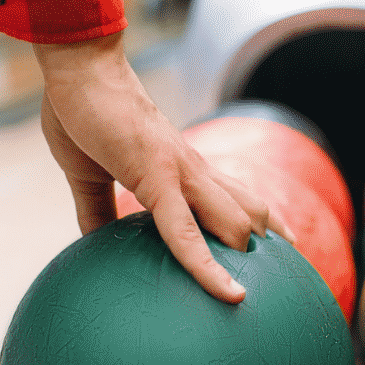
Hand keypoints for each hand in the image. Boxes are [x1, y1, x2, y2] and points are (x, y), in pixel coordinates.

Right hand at [35, 33, 283, 303]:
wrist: (78, 69)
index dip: (264, 224)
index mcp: (183, 169)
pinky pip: (185, 231)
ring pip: (236, 221)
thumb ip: (98, 210)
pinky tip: (227, 292)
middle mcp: (194, 171)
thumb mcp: (89, 174)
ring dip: (249, 258)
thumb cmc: (84, 115)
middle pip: (253, 210)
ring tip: (261, 295)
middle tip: (286, 281)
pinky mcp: (157, 176)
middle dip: (273, 244)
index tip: (280, 252)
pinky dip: (206, 266)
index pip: (237, 198)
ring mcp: (182, 172)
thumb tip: (96, 243)